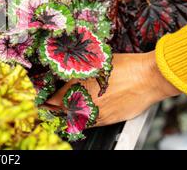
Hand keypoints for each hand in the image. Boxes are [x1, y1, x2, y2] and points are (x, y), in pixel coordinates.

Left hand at [46, 51, 180, 126]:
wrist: (147, 78)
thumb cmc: (125, 66)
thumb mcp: (96, 62)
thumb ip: (79, 69)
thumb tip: (66, 71)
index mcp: (77, 86)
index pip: (53, 98)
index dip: (45, 99)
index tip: (39, 98)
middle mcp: (83, 102)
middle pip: (60, 110)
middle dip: (52, 108)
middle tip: (44, 106)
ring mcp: (94, 113)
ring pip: (72, 118)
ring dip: (64, 115)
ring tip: (57, 112)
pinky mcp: (106, 120)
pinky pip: (87, 124)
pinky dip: (79, 121)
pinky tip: (75, 117)